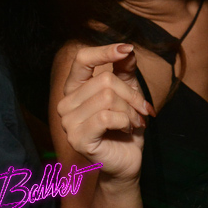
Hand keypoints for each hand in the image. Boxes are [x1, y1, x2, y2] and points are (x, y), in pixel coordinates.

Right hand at [57, 44, 154, 182]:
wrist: (127, 158)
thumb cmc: (125, 124)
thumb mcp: (128, 91)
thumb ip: (125, 70)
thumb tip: (127, 49)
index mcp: (75, 88)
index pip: (82, 59)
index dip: (104, 52)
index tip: (127, 49)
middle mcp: (66, 103)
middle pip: (106, 80)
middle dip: (131, 95)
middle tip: (141, 109)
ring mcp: (68, 122)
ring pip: (108, 98)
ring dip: (130, 110)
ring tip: (134, 122)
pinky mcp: (78, 138)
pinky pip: (107, 117)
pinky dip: (125, 121)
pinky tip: (126, 130)